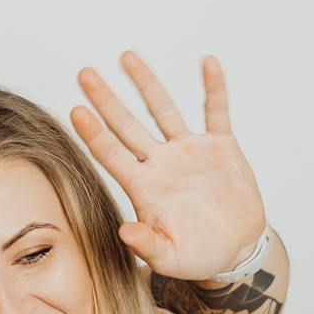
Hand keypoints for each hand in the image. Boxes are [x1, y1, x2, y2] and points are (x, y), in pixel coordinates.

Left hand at [70, 52, 266, 280]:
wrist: (237, 249)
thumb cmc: (198, 256)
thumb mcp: (171, 258)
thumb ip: (148, 246)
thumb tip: (124, 233)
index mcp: (144, 186)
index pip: (112, 154)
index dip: (94, 134)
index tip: (76, 111)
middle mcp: (161, 162)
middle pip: (127, 124)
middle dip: (106, 99)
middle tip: (85, 73)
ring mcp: (189, 151)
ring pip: (163, 109)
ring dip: (146, 83)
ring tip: (126, 56)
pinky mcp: (221, 146)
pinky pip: (216, 112)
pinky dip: (214, 88)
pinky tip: (209, 63)